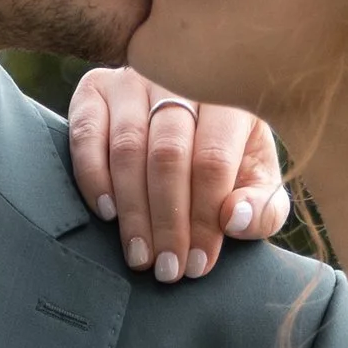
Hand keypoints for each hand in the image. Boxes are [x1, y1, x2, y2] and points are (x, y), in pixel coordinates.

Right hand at [66, 70, 289, 281]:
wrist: (188, 113)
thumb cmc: (228, 156)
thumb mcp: (257, 181)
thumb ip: (262, 207)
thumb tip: (235, 220)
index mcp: (230, 99)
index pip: (213, 160)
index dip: (204, 217)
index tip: (198, 264)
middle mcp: (179, 79)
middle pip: (168, 156)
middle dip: (167, 221)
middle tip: (166, 268)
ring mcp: (133, 80)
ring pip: (127, 149)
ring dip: (133, 210)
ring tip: (140, 255)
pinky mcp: (94, 88)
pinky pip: (86, 134)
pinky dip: (93, 177)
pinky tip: (108, 214)